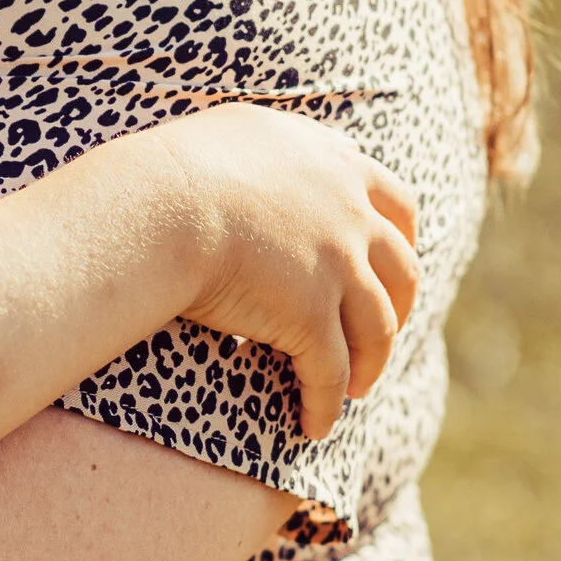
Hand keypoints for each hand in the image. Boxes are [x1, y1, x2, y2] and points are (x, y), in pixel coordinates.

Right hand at [161, 104, 420, 437]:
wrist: (158, 205)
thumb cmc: (172, 169)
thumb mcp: (238, 135)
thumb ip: (271, 151)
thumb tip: (259, 161)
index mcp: (337, 165)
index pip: (396, 202)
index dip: (402, 237)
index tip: (396, 258)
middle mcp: (350, 214)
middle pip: (401, 270)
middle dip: (399, 306)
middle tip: (381, 332)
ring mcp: (337, 267)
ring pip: (377, 328)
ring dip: (370, 363)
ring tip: (354, 388)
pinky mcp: (311, 317)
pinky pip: (330, 372)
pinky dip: (325, 403)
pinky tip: (314, 425)